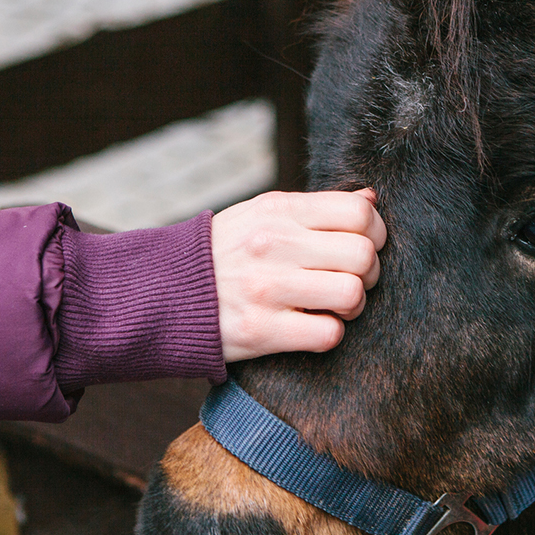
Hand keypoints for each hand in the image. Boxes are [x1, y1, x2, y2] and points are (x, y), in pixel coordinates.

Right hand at [211, 189, 386, 360]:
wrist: (160, 292)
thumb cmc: (224, 252)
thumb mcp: (263, 214)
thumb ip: (316, 208)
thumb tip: (371, 200)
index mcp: (278, 211)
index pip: (358, 214)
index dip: (375, 233)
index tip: (365, 245)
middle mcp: (273, 245)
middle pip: (363, 256)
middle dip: (369, 272)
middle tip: (351, 279)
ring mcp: (267, 288)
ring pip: (352, 294)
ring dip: (352, 305)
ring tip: (333, 304)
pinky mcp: (262, 330)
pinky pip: (329, 334)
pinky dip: (329, 334)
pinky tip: (311, 325)